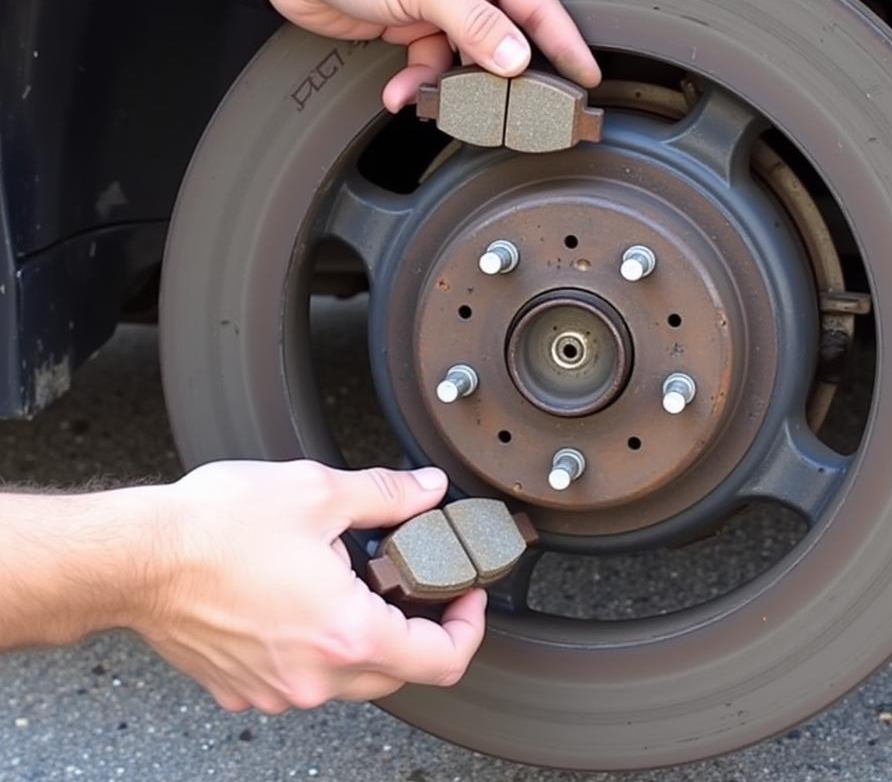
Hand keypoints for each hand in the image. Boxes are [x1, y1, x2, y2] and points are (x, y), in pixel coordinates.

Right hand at [137, 460, 484, 712]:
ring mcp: (276, 689)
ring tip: (356, 581)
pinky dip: (320, 644)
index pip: (441, 661)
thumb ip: (386, 494)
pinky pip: (303, 677)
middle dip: (420, 628)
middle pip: (399, 673)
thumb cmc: (213, 528)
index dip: (468, 627)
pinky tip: (306, 599)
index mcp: (345, 633)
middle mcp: (314, 676)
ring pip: (351, 678)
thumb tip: (428, 489)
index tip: (466, 596)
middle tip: (417, 582)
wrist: (135, 558)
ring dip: (368, 636)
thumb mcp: (317, 492)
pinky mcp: (244, 687)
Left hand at [267, 0, 601, 111]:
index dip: (565, 43)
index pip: (539, 3)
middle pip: (505, 38)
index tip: (586, 76)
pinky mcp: (410, 28)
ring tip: (437, 98)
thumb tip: (516, 59)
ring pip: (467, 62)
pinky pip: (430, 68)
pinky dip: (418, 84)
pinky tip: (403, 92)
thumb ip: (476, 24)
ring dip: (450, 86)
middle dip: (502, 76)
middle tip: (515, 109)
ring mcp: (438, 6)